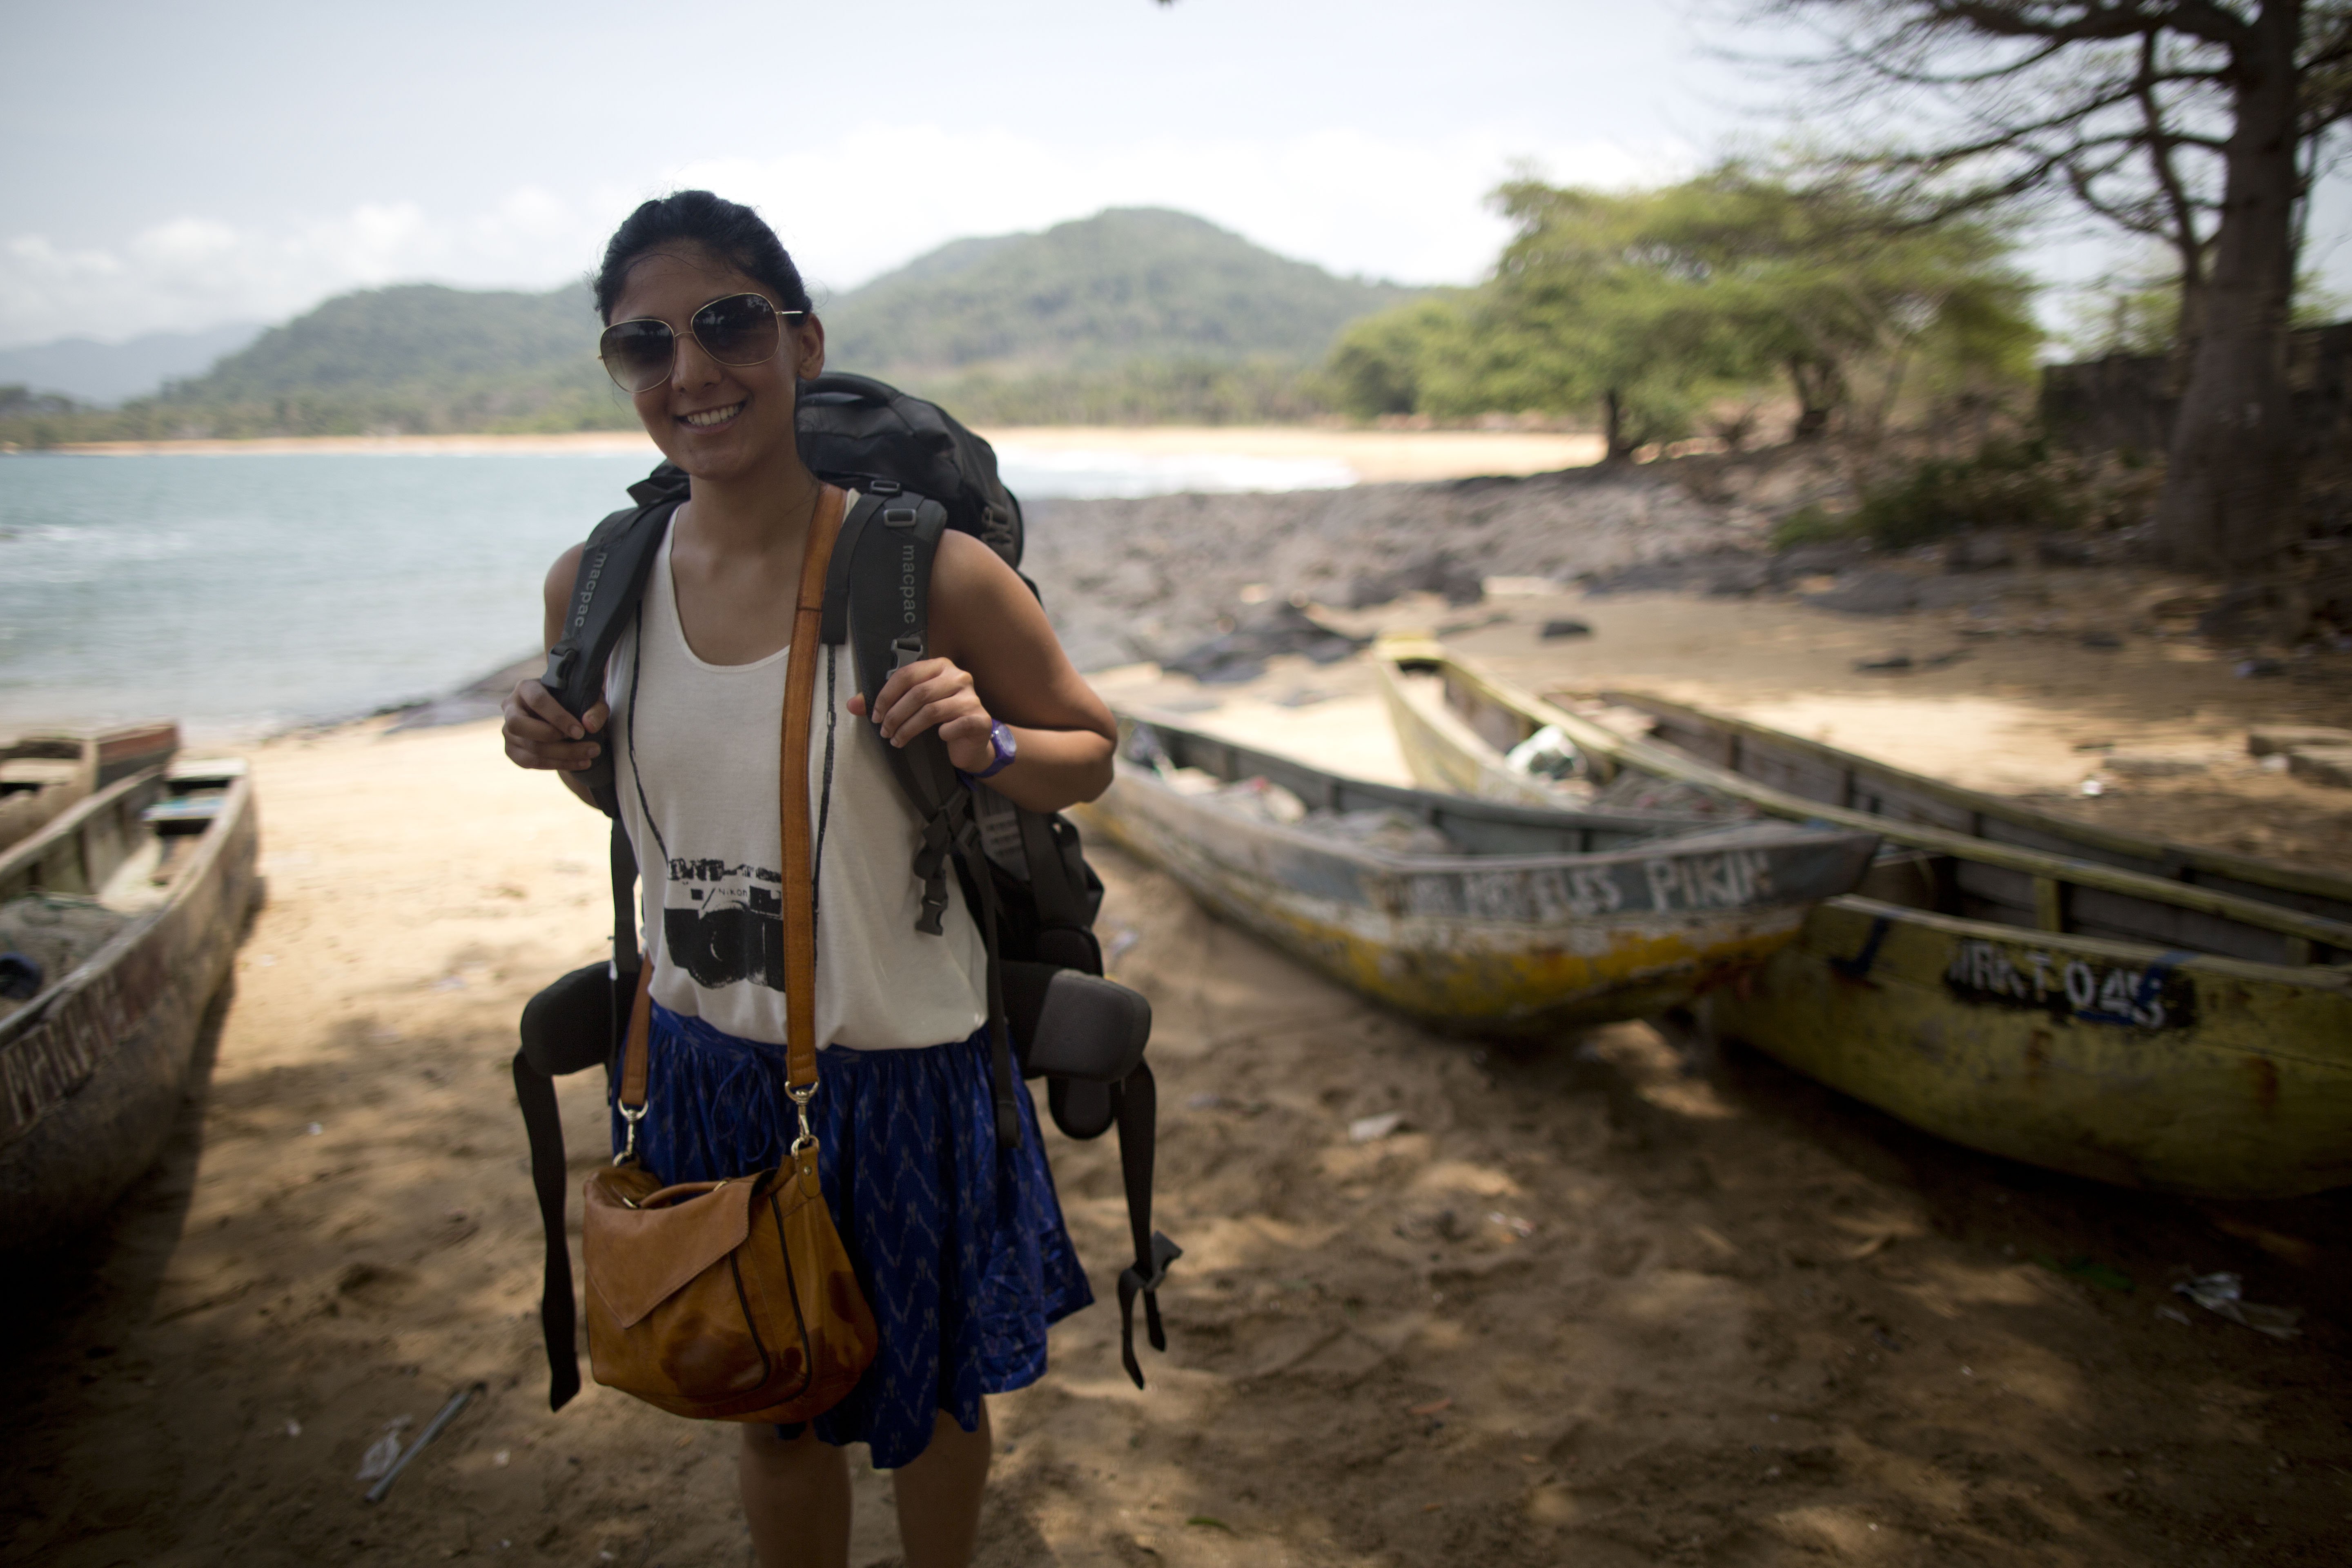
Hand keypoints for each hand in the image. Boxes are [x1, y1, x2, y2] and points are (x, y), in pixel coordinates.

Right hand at [502, 678, 608, 771]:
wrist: (563, 716)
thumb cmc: (575, 701)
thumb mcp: (590, 698)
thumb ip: (594, 708)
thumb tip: (590, 726)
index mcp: (526, 688)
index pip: (537, 701)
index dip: (558, 717)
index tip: (581, 731)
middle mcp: (511, 708)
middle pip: (519, 725)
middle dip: (552, 737)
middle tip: (583, 742)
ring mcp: (508, 731)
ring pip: (529, 747)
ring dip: (562, 756)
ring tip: (589, 757)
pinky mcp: (512, 750)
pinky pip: (530, 762)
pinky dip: (557, 765)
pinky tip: (579, 763)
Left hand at [846, 657, 998, 773]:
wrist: (971, 740)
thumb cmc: (940, 718)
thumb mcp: (912, 705)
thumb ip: (885, 702)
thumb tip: (851, 705)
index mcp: (940, 666)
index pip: (907, 674)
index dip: (886, 695)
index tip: (875, 715)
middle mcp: (958, 677)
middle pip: (918, 693)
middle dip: (895, 715)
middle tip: (884, 732)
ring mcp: (971, 697)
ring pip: (932, 711)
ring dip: (908, 729)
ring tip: (897, 740)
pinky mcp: (979, 719)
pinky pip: (954, 725)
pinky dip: (942, 734)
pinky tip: (938, 738)